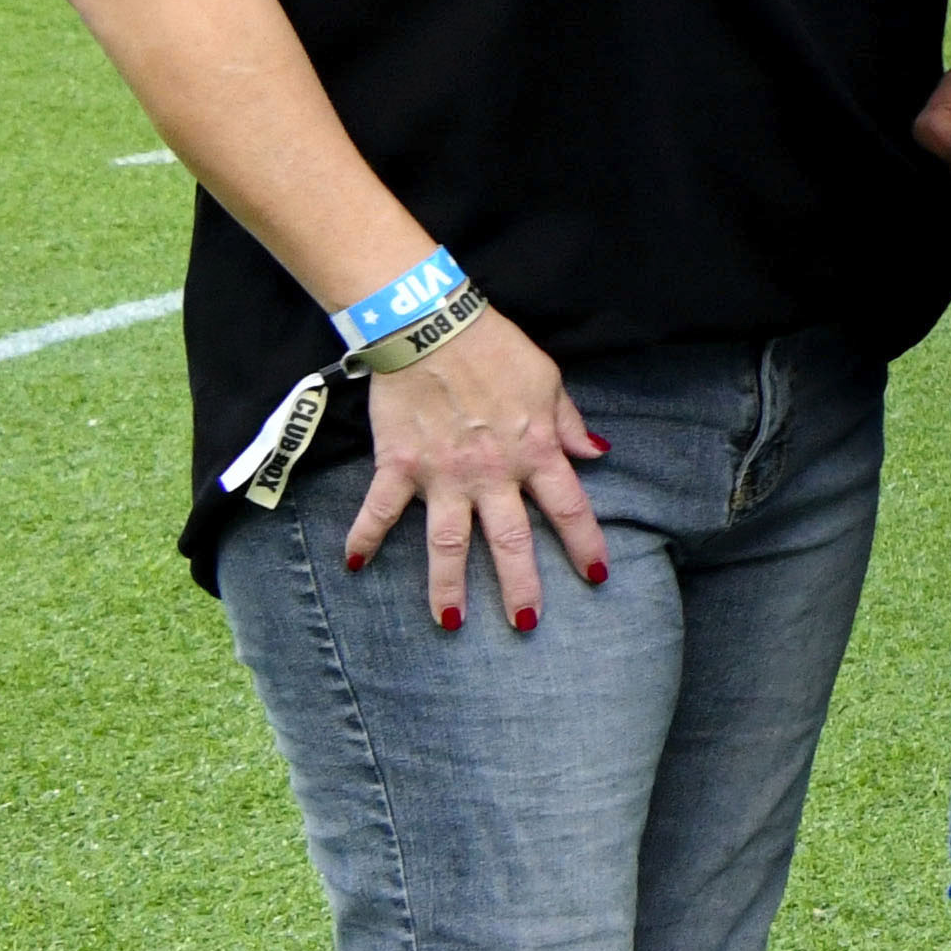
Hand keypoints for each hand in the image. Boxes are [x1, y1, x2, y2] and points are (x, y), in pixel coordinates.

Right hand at [341, 306, 609, 637]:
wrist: (431, 325)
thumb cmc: (494, 346)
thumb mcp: (548, 379)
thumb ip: (569, 422)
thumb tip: (596, 452)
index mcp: (535, 451)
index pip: (569, 508)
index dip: (585, 544)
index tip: (597, 576)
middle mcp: (492, 472)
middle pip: (511, 541)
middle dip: (520, 587)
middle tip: (525, 626)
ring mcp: (443, 474)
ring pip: (448, 543)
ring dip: (447, 585)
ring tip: (450, 622)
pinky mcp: (398, 465)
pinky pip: (378, 509)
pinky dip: (363, 536)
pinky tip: (353, 564)